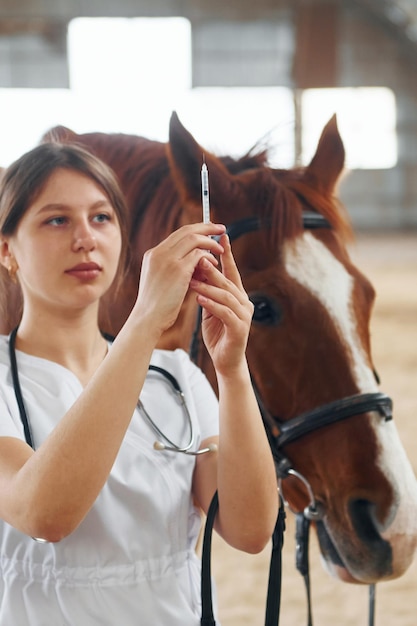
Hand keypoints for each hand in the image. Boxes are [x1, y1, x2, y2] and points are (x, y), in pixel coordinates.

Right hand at [132, 223, 225, 335]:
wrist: (148, 319)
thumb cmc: (157, 306)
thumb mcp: (161, 281)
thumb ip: (175, 268)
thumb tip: (197, 261)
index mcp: (153, 254)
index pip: (178, 234)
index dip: (195, 230)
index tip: (208, 231)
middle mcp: (159, 252)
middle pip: (187, 230)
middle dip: (206, 227)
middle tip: (221, 229)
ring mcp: (167, 259)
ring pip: (194, 239)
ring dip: (210, 242)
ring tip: (220, 250)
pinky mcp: (178, 269)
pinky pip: (199, 254)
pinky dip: (209, 257)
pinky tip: (214, 264)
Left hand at [189, 234, 253, 374]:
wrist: (226, 361)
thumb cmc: (217, 333)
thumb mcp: (210, 307)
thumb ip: (208, 290)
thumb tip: (196, 268)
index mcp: (238, 295)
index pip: (232, 270)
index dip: (226, 253)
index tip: (220, 235)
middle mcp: (244, 302)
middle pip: (228, 281)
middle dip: (212, 269)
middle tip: (197, 258)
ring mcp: (244, 316)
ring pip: (227, 295)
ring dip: (209, 286)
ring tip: (192, 280)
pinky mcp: (239, 329)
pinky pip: (225, 313)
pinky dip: (212, 305)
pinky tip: (200, 299)